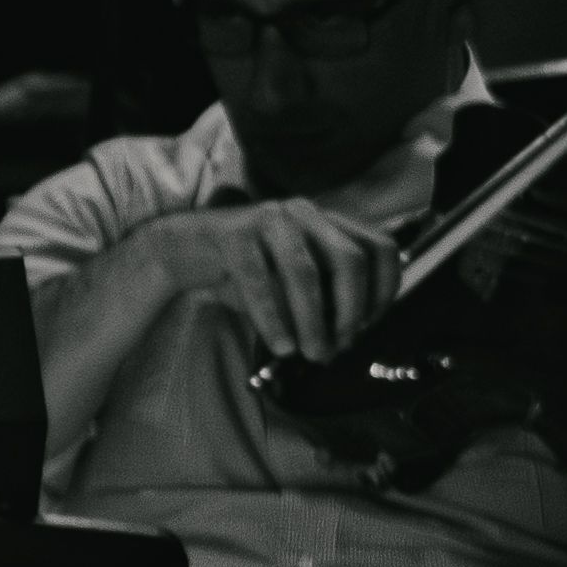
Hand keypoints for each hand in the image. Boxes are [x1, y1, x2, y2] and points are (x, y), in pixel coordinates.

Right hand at [99, 198, 397, 366]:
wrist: (183, 250)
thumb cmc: (244, 271)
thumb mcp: (291, 281)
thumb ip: (322, 298)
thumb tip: (347, 338)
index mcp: (327, 220)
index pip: (379, 247)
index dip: (384, 288)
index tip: (370, 324)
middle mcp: (304, 212)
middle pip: (349, 259)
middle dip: (350, 310)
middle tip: (340, 345)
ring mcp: (269, 219)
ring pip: (304, 273)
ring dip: (313, 321)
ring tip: (311, 354)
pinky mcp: (234, 234)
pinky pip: (259, 281)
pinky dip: (274, 320)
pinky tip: (280, 346)